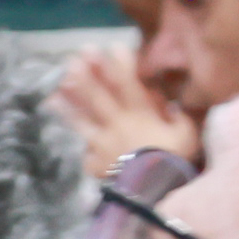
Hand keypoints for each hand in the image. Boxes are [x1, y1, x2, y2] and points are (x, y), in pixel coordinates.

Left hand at [53, 43, 198, 180]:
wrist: (155, 193)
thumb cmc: (174, 161)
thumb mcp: (186, 134)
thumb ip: (178, 117)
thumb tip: (169, 105)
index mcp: (140, 116)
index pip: (128, 84)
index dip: (120, 64)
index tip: (113, 45)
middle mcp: (116, 125)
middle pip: (97, 97)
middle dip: (86, 76)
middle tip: (73, 58)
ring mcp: (102, 144)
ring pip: (82, 121)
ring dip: (68, 105)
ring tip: (52, 93)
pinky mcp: (95, 163)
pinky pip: (86, 152)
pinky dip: (79, 143)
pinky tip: (71, 138)